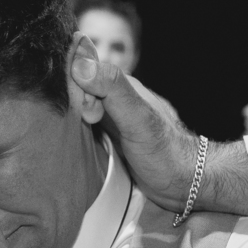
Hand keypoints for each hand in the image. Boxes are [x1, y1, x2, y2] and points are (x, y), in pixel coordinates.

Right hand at [69, 43, 196, 211]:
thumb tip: (80, 64)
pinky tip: (69, 142)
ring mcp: (108, 118)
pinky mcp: (105, 138)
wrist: (184, 183)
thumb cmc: (165, 151)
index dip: (72, 87)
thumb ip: (112, 89)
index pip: (81, 70)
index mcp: (120, 85)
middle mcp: (111, 98)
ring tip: (64, 134)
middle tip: (85, 127)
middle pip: (74, 90)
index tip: (83, 113)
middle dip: (65, 104)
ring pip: (75, 109)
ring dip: (65, 118)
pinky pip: (80, 128)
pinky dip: (72, 133)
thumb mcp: (138, 118)